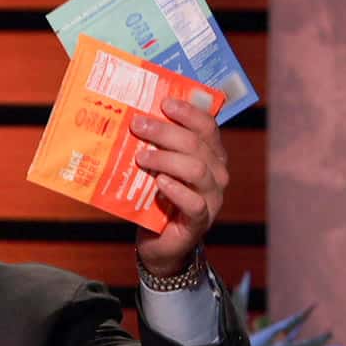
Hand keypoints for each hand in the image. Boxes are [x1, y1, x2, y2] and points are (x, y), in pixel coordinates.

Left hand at [130, 98, 229, 276]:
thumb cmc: (156, 199)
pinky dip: (176, 190)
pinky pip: (194, 202)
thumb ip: (152, 146)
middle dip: (166, 131)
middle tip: (138, 125)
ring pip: (197, 169)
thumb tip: (128, 117)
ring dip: (167, 159)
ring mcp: (212, 197)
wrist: (158, 242)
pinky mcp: (200, 220)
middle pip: (196, 144)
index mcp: (210, 155)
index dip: (188, 112)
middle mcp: (217, 173)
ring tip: (142, 156)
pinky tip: (159, 182)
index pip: (207, 126)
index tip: (164, 102)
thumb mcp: (155, 168)